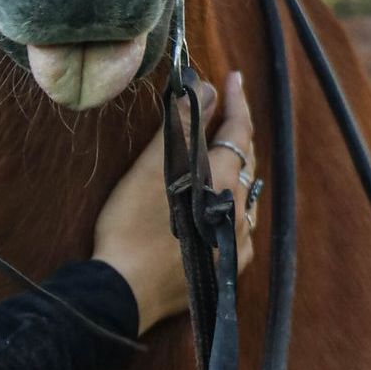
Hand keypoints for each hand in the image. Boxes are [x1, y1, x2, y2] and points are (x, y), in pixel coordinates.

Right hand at [91, 69, 257, 332]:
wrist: (126, 291)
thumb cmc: (130, 225)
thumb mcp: (149, 168)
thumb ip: (181, 126)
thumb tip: (204, 88)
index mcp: (220, 178)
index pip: (239, 129)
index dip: (237, 101)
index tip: (234, 78)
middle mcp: (238, 208)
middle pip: (244, 161)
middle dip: (235, 133)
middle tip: (222, 110)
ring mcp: (237, 241)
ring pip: (243, 194)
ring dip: (233, 171)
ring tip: (218, 157)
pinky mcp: (230, 267)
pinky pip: (239, 226)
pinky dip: (229, 206)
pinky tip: (214, 209)